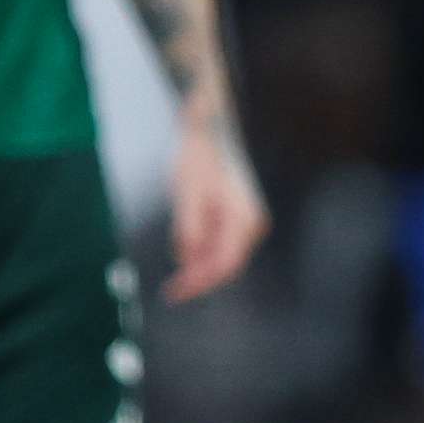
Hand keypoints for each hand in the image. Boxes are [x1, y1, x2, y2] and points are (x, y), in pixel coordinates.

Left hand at [165, 119, 269, 301]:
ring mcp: (246, 221)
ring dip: (198, 263)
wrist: (210, 129)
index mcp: (244, 220)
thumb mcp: (187, 196)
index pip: (225, 265)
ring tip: (176, 257)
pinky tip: (185, 245)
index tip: (175, 293)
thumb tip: (186, 262)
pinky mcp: (236, 217)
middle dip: (199, 277)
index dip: (200, 283)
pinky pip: (220, 243)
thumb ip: (188, 232)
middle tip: (171, 289)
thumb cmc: (199, 158)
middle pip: (227, 264)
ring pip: (223, 256)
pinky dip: (201, 250)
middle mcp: (252, 224)